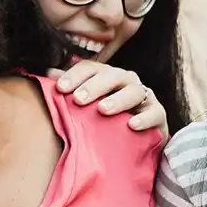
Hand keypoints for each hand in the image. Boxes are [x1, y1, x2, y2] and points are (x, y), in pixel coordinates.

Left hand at [51, 61, 166, 132]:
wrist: (136, 138)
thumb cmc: (106, 117)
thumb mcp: (88, 103)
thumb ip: (70, 88)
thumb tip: (47, 72)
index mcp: (106, 75)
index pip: (90, 68)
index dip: (75, 75)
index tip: (60, 88)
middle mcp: (126, 81)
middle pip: (111, 76)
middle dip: (94, 86)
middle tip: (78, 99)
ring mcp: (144, 96)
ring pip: (134, 91)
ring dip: (118, 100)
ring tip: (103, 110)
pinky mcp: (158, 114)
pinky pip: (154, 113)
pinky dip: (144, 118)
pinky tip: (131, 125)